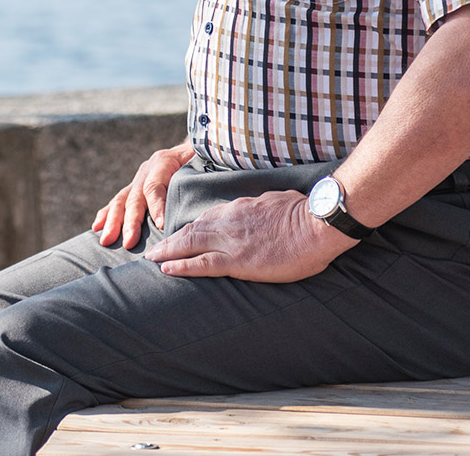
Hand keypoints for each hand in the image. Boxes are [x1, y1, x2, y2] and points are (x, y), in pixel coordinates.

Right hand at [91, 144, 194, 248]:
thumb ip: (201, 174)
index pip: (155, 186)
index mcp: (164, 161)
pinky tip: (97, 228)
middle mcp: (146, 169)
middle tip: (129, 242)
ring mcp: (138, 179)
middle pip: (135, 197)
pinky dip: (106, 214)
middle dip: (130, 221)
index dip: (157, 205)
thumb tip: (202, 195)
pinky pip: (117, 201)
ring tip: (106, 241)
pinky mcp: (134, 188)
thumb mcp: (205, 161)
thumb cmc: (204, 156)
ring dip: (113, 222)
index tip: (160, 225)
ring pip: (121, 200)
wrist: (195, 144)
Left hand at [145, 190, 355, 281]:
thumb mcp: (279, 201)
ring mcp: (231, 240)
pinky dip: (181, 265)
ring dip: (168, 251)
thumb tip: (266, 210)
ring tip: (153, 258)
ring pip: (190, 244)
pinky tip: (167, 269)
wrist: (317, 224)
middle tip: (155, 249)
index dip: (191, 227)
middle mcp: (230, 221)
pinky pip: (202, 264)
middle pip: (192, 229)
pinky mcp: (237, 260)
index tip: (180, 234)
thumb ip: (265, 207)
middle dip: (171, 239)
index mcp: (241, 208)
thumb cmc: (306, 213)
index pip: (208, 218)